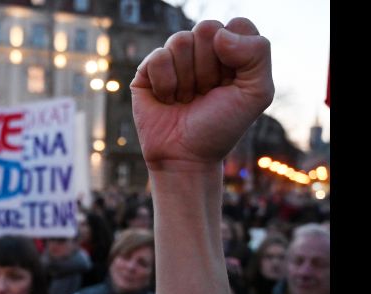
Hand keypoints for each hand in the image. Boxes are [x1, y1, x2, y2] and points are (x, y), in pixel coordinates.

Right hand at [131, 18, 273, 170]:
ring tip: (186, 99)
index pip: (236, 25)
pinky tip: (167, 100)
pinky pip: (158, 57)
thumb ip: (257, 53)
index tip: (231, 84)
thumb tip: (219, 34)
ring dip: (187, 79)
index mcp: (230, 50)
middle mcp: (201, 50)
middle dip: (209, 68)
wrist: (186, 157)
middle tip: (206, 93)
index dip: (235, 55)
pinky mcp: (147, 70)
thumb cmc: (221, 126)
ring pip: (180, 41)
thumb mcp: (257, 92)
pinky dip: (166, 84)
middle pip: (206, 29)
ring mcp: (173, 59)